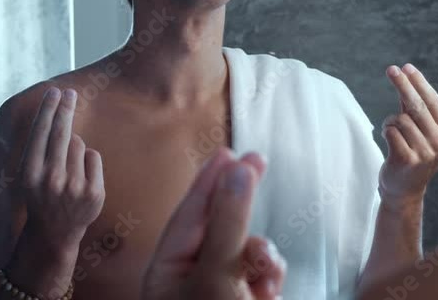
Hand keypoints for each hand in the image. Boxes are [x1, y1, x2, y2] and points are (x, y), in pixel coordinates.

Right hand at [18, 87, 104, 253]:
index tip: (54, 92)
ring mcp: (74, 187)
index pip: (40, 134)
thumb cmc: (42, 195)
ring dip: (75, 148)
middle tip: (70, 92)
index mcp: (30, 174)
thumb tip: (59, 115)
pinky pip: (94, 156)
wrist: (53, 233)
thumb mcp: (31, 175)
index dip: (48, 110)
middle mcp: (51, 180)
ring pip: (79, 144)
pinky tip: (80, 178)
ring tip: (66, 170)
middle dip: (65, 109)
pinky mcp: (94, 192)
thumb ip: (42, 150)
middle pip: (62, 133)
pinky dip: (89, 161)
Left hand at [141, 148, 285, 299]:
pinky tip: (268, 291)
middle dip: (241, 202)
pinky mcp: (245, 298)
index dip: (209, 180)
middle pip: (220, 226)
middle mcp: (192, 279)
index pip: (189, 214)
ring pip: (248, 250)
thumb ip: (228, 221)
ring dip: (262, 255)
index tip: (227, 153)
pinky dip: (270, 275)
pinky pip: (263, 272)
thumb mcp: (218, 272)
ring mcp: (220, 291)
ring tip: (262, 268)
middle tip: (257, 161)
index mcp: (167, 272)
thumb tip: (238, 171)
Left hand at [379, 64, 437, 205]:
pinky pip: (391, 131)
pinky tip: (390, 141)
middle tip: (391, 69)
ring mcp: (427, 153)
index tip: (406, 67)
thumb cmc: (413, 153)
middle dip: (403, 85)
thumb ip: (414, 106)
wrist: (405, 190)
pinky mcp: (409, 160)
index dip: (419, 83)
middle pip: (418, 106)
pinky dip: (386, 131)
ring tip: (393, 132)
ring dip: (391, 121)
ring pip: (401, 119)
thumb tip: (405, 74)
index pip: (434, 101)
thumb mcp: (420, 129)